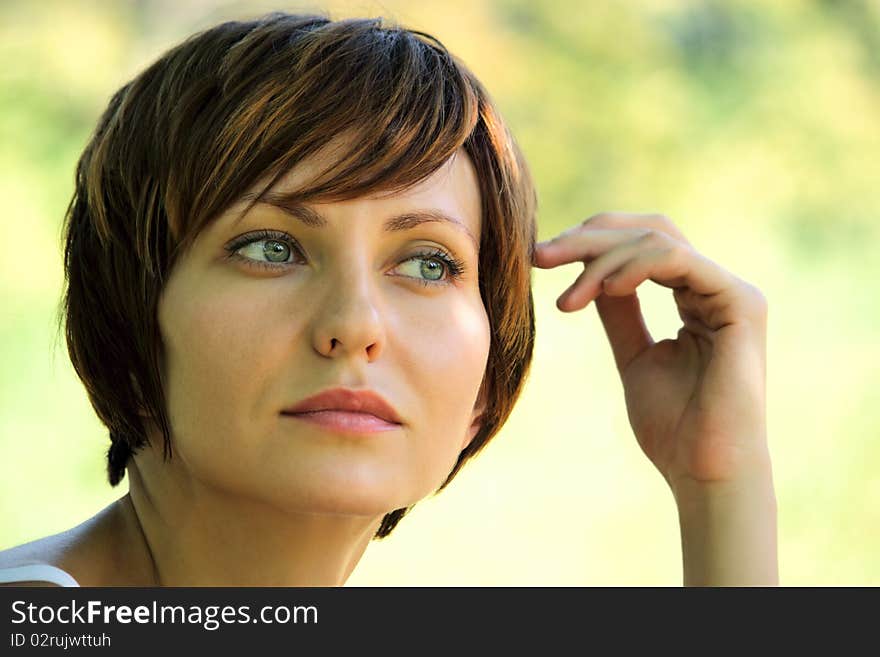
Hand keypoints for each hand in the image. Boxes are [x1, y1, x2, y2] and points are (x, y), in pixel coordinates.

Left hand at [533, 212, 769, 493]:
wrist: (703, 471)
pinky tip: (602, 289)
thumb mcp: (634, 357)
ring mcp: (731, 292)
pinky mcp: (741, 302)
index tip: (540, 262)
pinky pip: (678, 260)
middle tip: (540, 256)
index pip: (642, 245)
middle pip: (649, 230)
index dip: (590, 244)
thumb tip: (592, 276)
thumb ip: (619, 312)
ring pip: (657, 240)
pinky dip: (633, 266)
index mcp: (695, 298)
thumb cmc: (674, 427)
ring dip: (601, 260)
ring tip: (568, 300)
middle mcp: (716, 287)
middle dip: (589, 238)